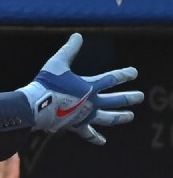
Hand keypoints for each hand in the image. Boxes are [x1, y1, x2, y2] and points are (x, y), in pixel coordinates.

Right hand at [16, 33, 143, 144]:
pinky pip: (88, 133)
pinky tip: (102, 141)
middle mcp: (92, 102)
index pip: (112, 79)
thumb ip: (69, 49)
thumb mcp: (57, 63)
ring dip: (120, 117)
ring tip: (130, 116)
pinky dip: (95, 137)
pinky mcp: (76, 126)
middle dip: (129, 98)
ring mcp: (85, 115)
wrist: (36, 106)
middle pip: (116, 100)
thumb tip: (77, 35)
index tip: (134, 73)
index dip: (124, 75)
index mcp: (90, 86)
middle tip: (140, 97)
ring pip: (108, 118)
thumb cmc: (46, 83)